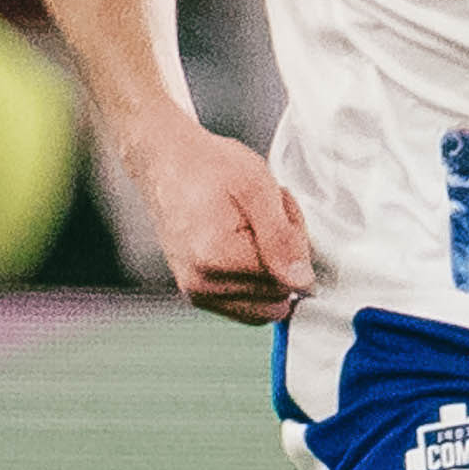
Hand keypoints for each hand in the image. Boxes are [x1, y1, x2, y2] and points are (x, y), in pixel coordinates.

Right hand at [131, 117, 314, 324]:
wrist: (166, 163)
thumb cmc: (209, 167)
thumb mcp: (257, 187)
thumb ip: (282, 238)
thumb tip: (302, 282)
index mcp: (216, 257)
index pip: (288, 277)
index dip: (292, 241)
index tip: (276, 210)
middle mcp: (202, 285)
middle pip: (278, 294)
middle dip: (282, 259)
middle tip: (263, 218)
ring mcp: (198, 294)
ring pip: (266, 305)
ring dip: (269, 271)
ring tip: (251, 231)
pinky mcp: (198, 296)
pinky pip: (247, 306)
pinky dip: (254, 280)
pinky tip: (242, 246)